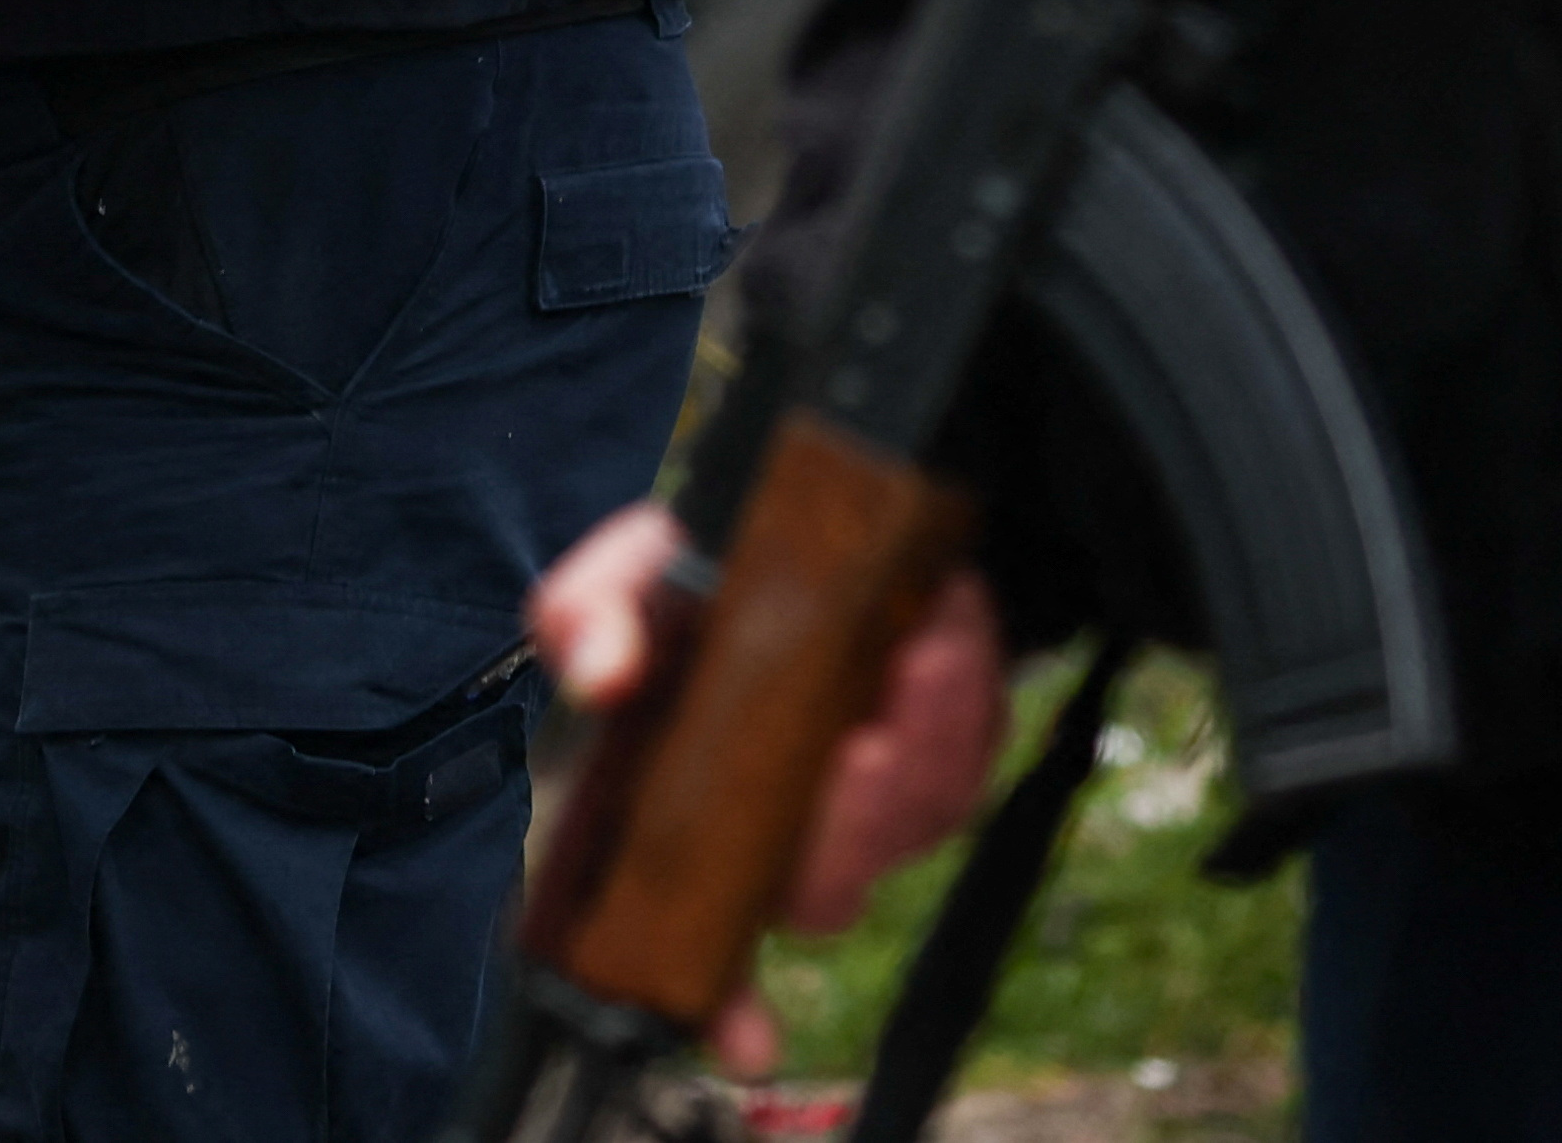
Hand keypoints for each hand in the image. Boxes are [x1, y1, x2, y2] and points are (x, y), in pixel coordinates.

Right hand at [521, 503, 1011, 1078]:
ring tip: (921, 655)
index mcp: (682, 820)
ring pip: (910, 824)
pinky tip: (944, 629)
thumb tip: (604, 676)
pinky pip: (968, 760)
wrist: (814, 520)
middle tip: (862, 749)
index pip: (687, 946)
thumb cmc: (704, 578)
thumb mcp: (632, 574)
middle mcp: (778, 841)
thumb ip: (593, 615)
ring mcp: (870, 812)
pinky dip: (964, 697)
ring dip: (925, 743)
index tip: (748, 1040)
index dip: (717, 1005)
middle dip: (850, 827)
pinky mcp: (944, 769)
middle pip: (820, 892)